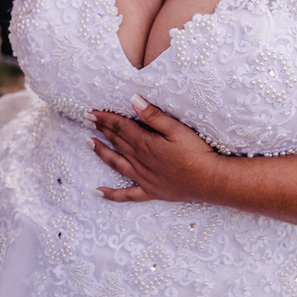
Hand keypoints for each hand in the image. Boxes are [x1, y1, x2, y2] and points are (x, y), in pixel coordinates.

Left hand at [89, 95, 219, 202]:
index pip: (120, 128)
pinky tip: (97, 192)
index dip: (105, 119)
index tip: (92, 113)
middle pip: (117, 142)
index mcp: (145, 144)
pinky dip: (111, 195)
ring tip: (88, 143)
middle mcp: (140, 161)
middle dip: (101, 130)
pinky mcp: (150, 191)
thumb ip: (153, 116)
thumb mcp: (176, 129)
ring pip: (116, 164)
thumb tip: (134, 101)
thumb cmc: (196, 152)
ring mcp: (143, 178)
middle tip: (87, 120)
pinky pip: (126, 195)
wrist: (209, 181)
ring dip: (101, 153)